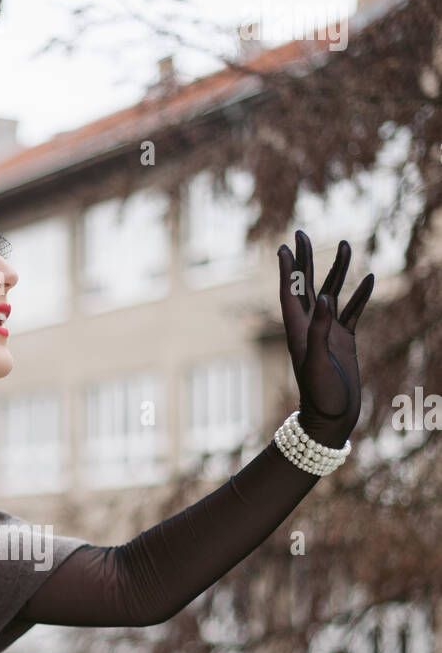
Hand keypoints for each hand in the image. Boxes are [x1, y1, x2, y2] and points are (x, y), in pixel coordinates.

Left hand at [277, 230, 373, 447]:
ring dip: (337, 270)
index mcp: (299, 332)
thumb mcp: (318, 363)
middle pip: (307, 286)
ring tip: (345, 244)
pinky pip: (353, 312)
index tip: (283, 247)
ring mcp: (329, 334)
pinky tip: (369, 278)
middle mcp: (311, 329)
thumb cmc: (321, 396)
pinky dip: (360, 295)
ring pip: (333, 294)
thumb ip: (319, 331)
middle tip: (301, 233)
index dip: (287, 270)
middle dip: (305, 260)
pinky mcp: (345, 341)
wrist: (332, 419)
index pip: (290, 294)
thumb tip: (324, 299)